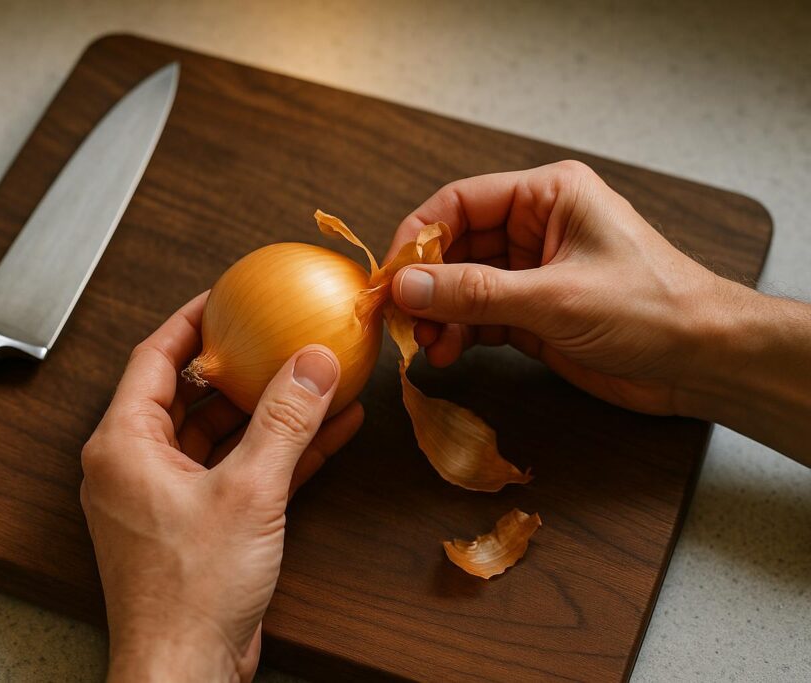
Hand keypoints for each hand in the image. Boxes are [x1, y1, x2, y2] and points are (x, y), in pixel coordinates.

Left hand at [80, 292, 363, 681]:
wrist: (185, 672)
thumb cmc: (189, 594)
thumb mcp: (248, 491)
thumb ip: (284, 422)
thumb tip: (312, 364)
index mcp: (125, 445)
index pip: (154, 358)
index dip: (192, 321)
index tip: (224, 296)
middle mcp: (138, 466)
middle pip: (192, 394)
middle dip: (241, 365)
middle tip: (276, 332)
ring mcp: (168, 498)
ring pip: (221, 435)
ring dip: (269, 412)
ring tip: (314, 378)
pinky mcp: (199, 526)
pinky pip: (239, 472)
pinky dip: (278, 453)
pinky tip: (327, 433)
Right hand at [387, 161, 810, 464]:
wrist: (704, 362)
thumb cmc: (651, 309)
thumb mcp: (555, 298)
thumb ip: (475, 293)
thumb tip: (405, 286)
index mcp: (548, 197)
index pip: (460, 202)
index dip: (418, 237)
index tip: (390, 276)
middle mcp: (536, 228)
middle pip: (455, 246)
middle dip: (426, 284)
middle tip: (399, 318)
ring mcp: (533, 272)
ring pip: (462, 285)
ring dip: (438, 314)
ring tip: (425, 344)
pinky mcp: (533, 313)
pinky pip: (479, 317)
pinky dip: (457, 334)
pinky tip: (445, 353)